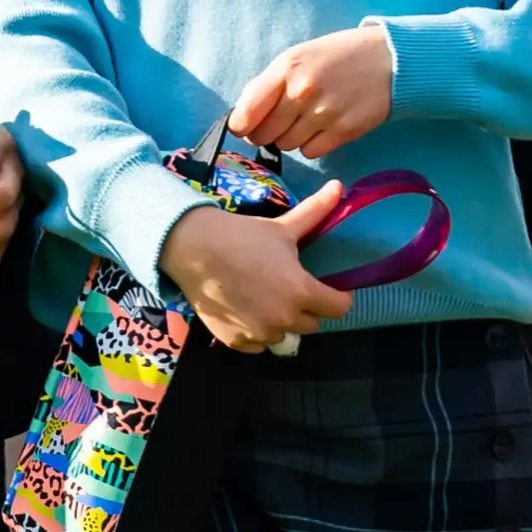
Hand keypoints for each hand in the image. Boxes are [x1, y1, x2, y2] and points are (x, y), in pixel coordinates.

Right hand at [159, 182, 356, 351]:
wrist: (191, 248)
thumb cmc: (241, 236)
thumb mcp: (282, 226)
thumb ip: (315, 211)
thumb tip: (339, 186)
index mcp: (301, 292)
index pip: (339, 308)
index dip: (338, 296)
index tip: (329, 287)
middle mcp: (284, 319)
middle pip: (312, 323)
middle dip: (307, 309)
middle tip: (291, 289)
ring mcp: (258, 333)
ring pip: (284, 336)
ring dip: (280, 323)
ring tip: (265, 301)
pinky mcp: (235, 340)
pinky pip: (258, 345)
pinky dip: (255, 333)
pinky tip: (245, 311)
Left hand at [227, 24, 395, 157]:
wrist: (389, 59)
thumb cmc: (337, 56)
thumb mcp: (296, 57)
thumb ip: (268, 83)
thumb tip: (242, 113)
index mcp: (285, 69)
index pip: (247, 111)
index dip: (240, 125)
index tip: (242, 128)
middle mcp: (302, 92)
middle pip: (264, 133)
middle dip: (263, 134)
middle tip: (273, 126)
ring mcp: (324, 113)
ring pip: (286, 145)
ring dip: (288, 138)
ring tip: (303, 121)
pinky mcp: (344, 131)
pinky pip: (311, 152)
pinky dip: (311, 145)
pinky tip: (320, 128)